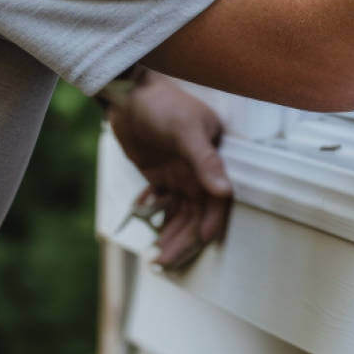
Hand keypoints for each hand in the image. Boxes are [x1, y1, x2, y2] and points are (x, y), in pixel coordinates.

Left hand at [105, 72, 232, 267]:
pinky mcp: (160, 176)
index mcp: (213, 159)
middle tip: (165, 262)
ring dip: (169, 236)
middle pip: (197, 215)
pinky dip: (156, 218)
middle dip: (184, 240)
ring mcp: (179, 175)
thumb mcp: (185, 129)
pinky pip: (162, 205)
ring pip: (179, 215)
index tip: (202, 242)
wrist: (128, 91)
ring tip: (154, 259)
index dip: (211, 222)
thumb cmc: (162, 103)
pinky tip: (145, 227)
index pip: (217, 200)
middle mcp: (199, 171)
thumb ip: (205, 160)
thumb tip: (225, 191)